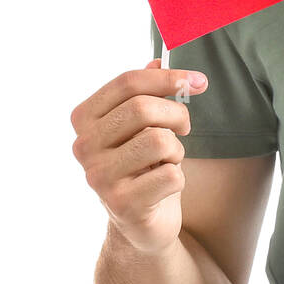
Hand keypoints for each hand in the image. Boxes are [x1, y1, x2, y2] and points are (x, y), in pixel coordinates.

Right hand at [71, 59, 205, 253]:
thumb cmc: (143, 164)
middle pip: (143, 108)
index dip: (169, 77)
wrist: (141, 221)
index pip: (127, 82)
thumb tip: (157, 61)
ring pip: (160, 140)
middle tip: (183, 127)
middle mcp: (83, 146)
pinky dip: (177, 178)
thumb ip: (144, 92)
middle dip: (177, 114)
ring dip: (176, 150)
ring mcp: (99, 177)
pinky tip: (163, 187)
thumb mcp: (141, 125)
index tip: (200, 81)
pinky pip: (170, 174)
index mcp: (84, 119)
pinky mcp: (121, 204)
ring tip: (166, 161)